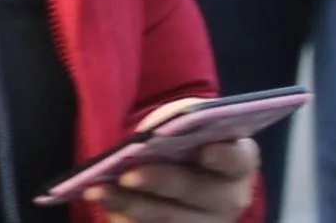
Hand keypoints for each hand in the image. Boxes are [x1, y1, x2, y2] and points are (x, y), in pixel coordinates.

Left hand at [89, 101, 258, 222]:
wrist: (168, 165)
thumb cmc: (178, 139)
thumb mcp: (181, 122)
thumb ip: (176, 122)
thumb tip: (151, 134)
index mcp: (236, 163)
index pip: (238, 159)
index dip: (225, 156)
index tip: (205, 151)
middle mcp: (228, 198)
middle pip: (198, 192)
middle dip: (161, 182)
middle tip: (129, 175)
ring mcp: (204, 222)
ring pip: (169, 219)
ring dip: (130, 205)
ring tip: (97, 191)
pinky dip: (123, 219)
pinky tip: (102, 205)